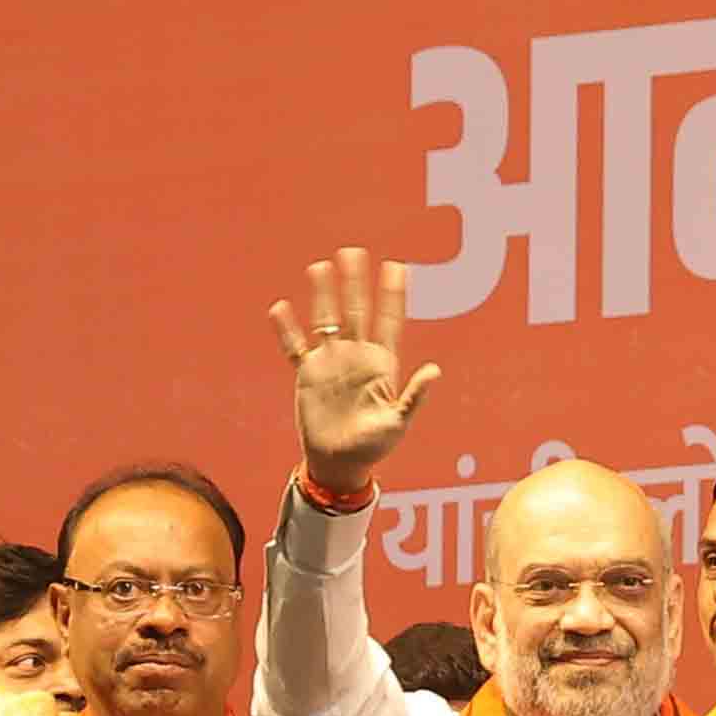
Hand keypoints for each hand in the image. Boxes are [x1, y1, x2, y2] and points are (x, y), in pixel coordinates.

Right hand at [266, 249, 438, 500]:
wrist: (339, 464)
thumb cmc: (374, 448)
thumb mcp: (398, 423)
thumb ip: (414, 396)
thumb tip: (435, 370)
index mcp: (382, 365)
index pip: (389, 321)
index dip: (392, 295)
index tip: (397, 267)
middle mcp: (355, 357)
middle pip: (355, 311)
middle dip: (355, 282)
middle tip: (354, 251)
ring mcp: (331, 363)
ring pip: (325, 320)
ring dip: (323, 295)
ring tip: (320, 267)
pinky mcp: (307, 375)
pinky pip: (296, 347)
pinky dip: (288, 330)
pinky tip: (281, 308)